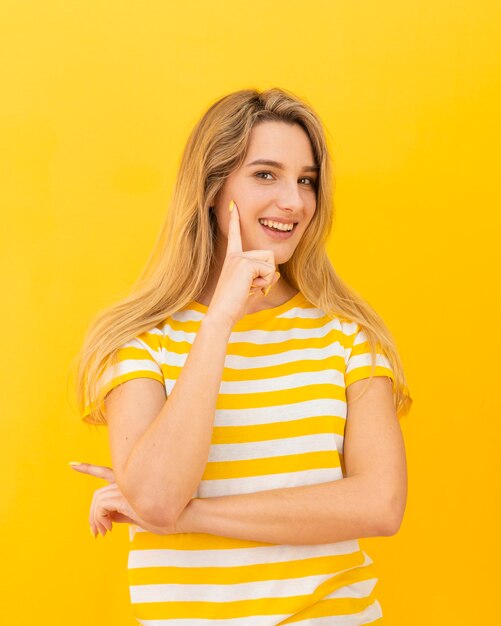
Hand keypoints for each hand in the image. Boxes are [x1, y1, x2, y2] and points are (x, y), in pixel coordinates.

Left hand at [69, 462, 175, 537]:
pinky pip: (101, 505)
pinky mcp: (127, 495)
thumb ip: (122, 513)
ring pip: (97, 500)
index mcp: (131, 482)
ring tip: (103, 534)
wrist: (185, 515)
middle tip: (96, 533)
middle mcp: (128, 481)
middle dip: (92, 515)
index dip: (88, 468)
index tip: (72, 464)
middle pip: (98, 494)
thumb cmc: (165, 517)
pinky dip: (99, 519)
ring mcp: (127, 487)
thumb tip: (107, 518)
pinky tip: (108, 529)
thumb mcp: (140, 515)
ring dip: (95, 520)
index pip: (105, 472)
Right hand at [207, 200, 280, 326]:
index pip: (235, 235)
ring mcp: (239, 258)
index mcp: (233, 258)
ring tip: (249, 288)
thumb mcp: (252, 290)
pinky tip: (249, 289)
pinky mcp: (245, 263)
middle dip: (267, 274)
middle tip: (250, 288)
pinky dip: (264, 283)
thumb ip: (264, 280)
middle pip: (269, 255)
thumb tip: (278, 273)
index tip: (233, 204)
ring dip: (266, 279)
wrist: (221, 314)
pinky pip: (268, 270)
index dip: (234, 220)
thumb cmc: (234, 306)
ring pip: (271, 262)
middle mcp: (235, 255)